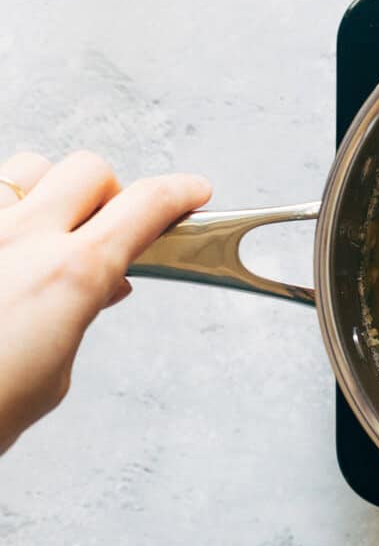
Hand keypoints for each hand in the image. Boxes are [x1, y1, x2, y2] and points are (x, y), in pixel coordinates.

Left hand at [0, 151, 210, 452]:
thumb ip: (79, 316)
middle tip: (108, 230)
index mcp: (70, 275)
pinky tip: (5, 251)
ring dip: (50, 190)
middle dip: (110, 193)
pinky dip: (6, 213)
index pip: (145, 207)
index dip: (179, 193)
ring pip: (29, 168)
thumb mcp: (52, 378)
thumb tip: (101, 287)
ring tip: (45, 231)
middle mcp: (21, 239)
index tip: (193, 192)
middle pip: (89, 170)